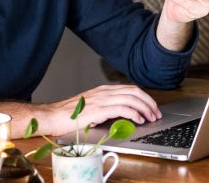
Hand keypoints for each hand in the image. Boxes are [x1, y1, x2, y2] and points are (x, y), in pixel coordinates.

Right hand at [0, 84, 161, 136]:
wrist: (52, 116)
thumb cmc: (69, 115)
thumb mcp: (92, 107)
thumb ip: (106, 107)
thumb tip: (124, 114)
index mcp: (103, 90)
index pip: (130, 89)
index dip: (144, 98)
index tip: (151, 108)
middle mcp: (104, 91)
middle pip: (134, 91)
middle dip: (148, 102)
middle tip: (155, 113)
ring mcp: (101, 99)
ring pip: (131, 98)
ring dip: (144, 108)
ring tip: (150, 117)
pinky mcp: (98, 109)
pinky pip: (122, 108)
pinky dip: (133, 113)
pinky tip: (138, 119)